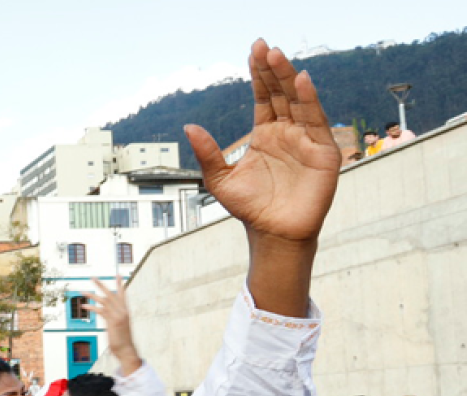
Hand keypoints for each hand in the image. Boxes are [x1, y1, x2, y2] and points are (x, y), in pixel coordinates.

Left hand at [82, 277, 140, 374]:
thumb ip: (114, 317)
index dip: (120, 284)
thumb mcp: (119, 326)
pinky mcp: (112, 321)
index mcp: (125, 311)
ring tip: (82, 291)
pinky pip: (100, 311)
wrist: (126, 350)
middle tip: (92, 277)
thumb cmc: (122, 340)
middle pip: (110, 294)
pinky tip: (83, 306)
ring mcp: (118, 315)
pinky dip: (91, 308)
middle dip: (100, 285)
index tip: (118, 274)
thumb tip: (106, 314)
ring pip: (103, 301)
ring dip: (91, 295)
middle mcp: (123, 311)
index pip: (122, 294)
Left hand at [186, 40, 340, 317]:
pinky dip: (310, 100)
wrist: (272, 233)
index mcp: (265, 134)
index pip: (264, 97)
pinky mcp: (323, 152)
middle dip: (272, 69)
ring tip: (277, 56)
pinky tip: (301, 81)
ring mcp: (306, 140)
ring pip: (299, 101)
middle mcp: (288, 132)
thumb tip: (189, 127)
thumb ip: (208, 153)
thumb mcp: (219, 179)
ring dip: (289, 78)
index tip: (253, 50)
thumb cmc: (250, 208)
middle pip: (281, 93)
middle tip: (263, 46)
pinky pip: (316, 121)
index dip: (258, 75)